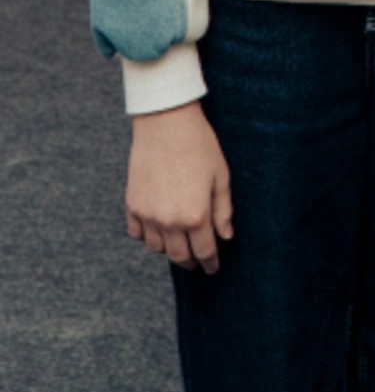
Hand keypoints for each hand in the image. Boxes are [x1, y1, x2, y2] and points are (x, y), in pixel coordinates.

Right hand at [126, 101, 232, 272]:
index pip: (204, 252)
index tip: (213, 268)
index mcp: (195, 215)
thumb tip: (226, 236)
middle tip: (196, 261)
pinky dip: (147, 235)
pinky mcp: (132, 204)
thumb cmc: (199, 145)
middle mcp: (169, 221)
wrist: (166, 122)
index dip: (210, 263)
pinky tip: (157, 228)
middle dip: (190, 261)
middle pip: (179, 256)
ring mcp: (147, 215)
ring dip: (168, 249)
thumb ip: (223, 210)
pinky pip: (137, 233)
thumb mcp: (221, 176)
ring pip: (156, 248)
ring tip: (178, 242)